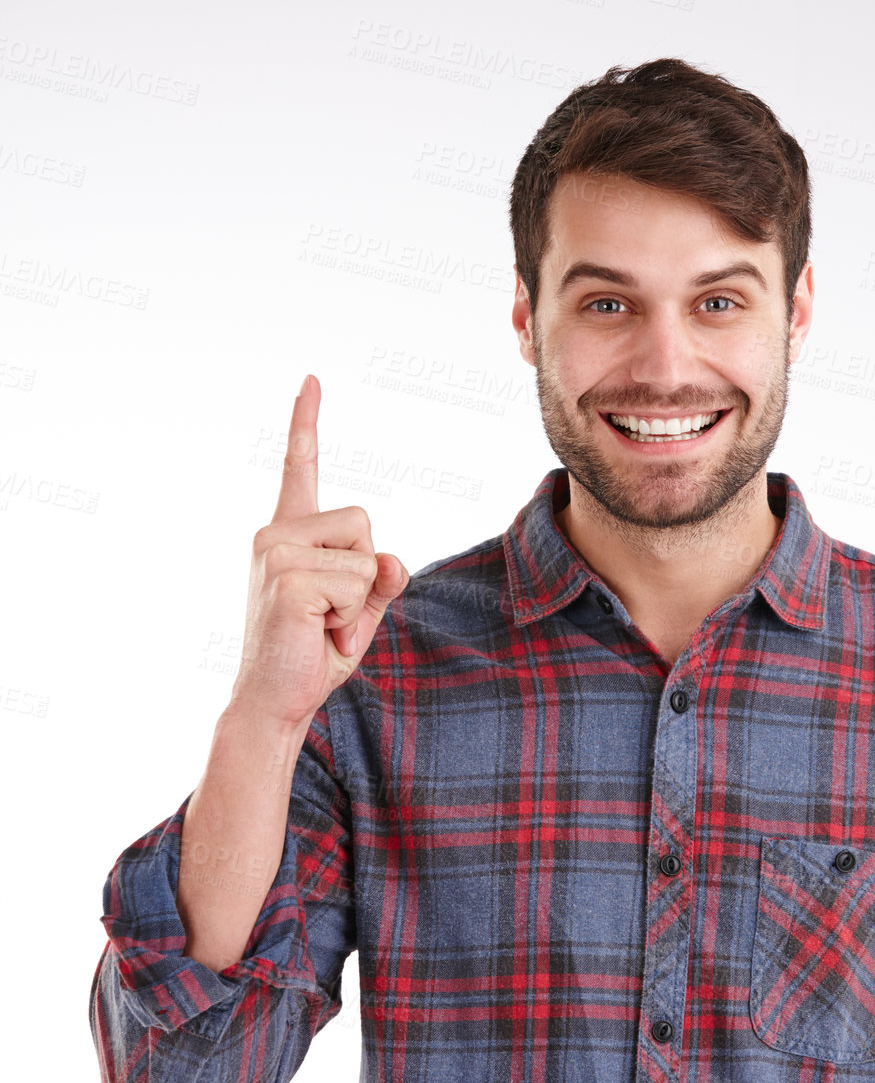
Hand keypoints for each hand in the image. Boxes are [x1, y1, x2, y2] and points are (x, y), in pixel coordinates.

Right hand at [230, 374, 407, 730]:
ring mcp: (276, 552)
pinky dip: (352, 619)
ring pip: (366, 555)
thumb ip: (381, 576)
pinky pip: (358, 583)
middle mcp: (275, 533)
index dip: (306, 422)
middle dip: (366, 574)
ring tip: (323, 627)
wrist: (276, 702)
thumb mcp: (360, 609)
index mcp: (288, 533)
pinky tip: (319, 634)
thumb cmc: (313, 653)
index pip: (299, 467)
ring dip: (359, 601)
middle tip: (331, 616)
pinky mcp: (286, 578)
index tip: (312, 379)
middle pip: (364, 522)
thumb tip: (391, 559)